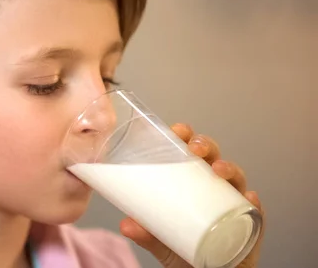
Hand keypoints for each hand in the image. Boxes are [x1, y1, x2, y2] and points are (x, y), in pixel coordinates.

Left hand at [119, 123, 264, 267]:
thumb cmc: (184, 252)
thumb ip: (146, 234)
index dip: (187, 138)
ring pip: (237, 181)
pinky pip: (257, 214)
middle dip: (207, 146)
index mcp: (194, 184)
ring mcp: (234, 206)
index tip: (177, 130)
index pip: (192, 154)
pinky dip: (255, 205)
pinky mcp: (250, 228)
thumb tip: (126, 224)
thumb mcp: (161, 241)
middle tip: (195, 148)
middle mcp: (216, 190)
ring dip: (230, 169)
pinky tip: (249, 198)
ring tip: (219, 170)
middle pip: (214, 159)